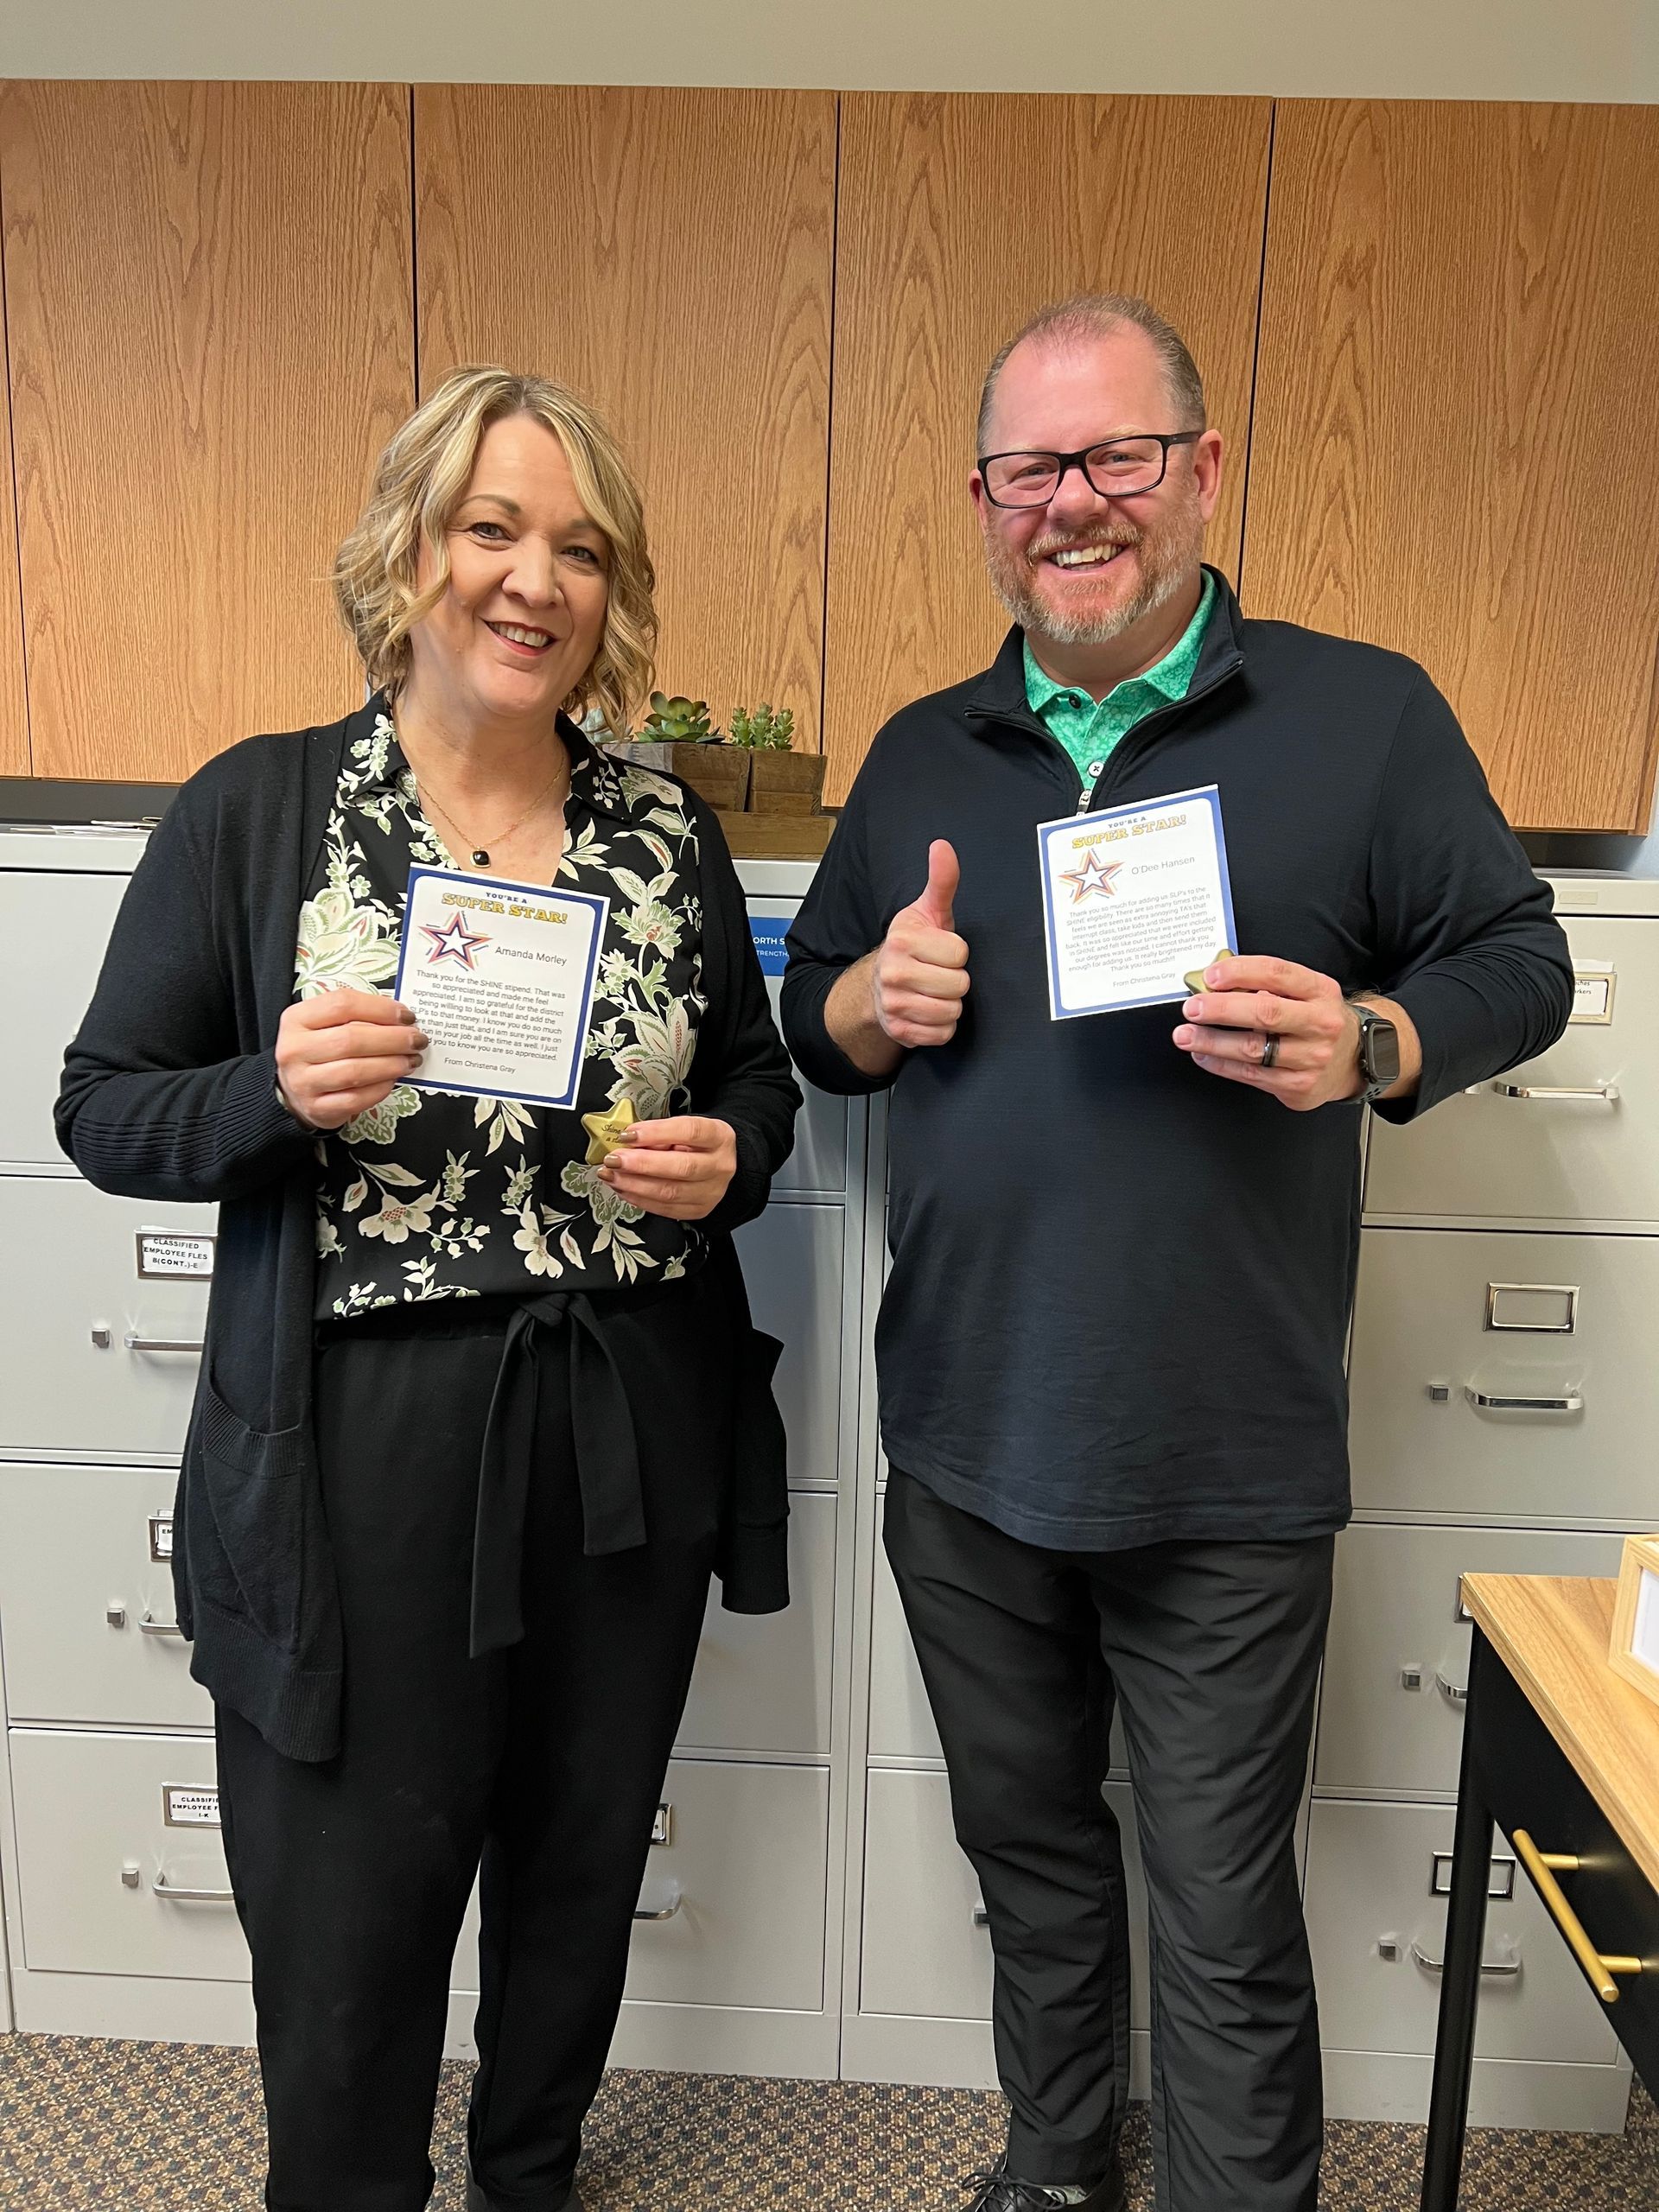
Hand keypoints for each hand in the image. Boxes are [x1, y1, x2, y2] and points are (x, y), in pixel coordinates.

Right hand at [275, 988, 425, 1130]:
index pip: (342, 1004)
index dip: (381, 1009)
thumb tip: (401, 1018)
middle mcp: (295, 1049)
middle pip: (351, 1039)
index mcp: (297, 1019)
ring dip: (391, 1064)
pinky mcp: (317, 1108)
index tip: (407, 1016)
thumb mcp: (326, 1024)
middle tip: (417, 1040)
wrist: (294, 1090)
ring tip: (411, 1060)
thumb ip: (357, 1015)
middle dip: (393, 1039)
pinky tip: (394, 1079)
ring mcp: (303, 1082)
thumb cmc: (319, 1051)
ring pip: (355, 1071)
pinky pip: (356, 1099)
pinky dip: (381, 1088)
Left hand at [597, 1115, 737, 1220]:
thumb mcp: (681, 1129)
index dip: (656, 1133)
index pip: (690, 1132)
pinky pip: (665, 1208)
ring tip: (611, 1176)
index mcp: (719, 1137)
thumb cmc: (694, 1142)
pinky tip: (624, 1189)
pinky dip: (640, 1199)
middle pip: (681, 1167)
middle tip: (613, 1160)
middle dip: (641, 1164)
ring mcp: (712, 1192)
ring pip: (671, 1192)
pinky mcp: (699, 1210)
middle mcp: (720, 1166)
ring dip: (634, 1185)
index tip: (628, 1135)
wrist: (716, 1163)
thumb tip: (628, 1143)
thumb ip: (659, 1134)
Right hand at [871, 840, 970, 1049]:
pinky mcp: (899, 1031)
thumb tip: (942, 847)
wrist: (880, 983)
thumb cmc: (912, 946)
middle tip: (938, 972)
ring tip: (933, 991)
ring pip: (952, 1011)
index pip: (960, 953)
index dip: (957, 952)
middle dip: (955, 979)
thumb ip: (941, 881)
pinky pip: (942, 1033)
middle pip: (958, 985)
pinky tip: (928, 1010)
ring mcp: (893, 1005)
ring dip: (949, 1003)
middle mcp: (892, 973)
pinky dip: (941, 1026)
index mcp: (902, 941)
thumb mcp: (928, 911)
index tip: (940, 950)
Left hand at [1172, 955, 1359, 1111]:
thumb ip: (1268, 985)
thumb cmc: (1317, 1020)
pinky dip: (1221, 1064)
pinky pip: (1251, 1075)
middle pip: (1265, 1013)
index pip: (1277, 973)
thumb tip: (1215, 983)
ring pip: (1253, 1049)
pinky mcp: (1299, 1086)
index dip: (1240, 972)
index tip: (1210, 975)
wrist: (1353, 1060)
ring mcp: (1311, 1057)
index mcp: (1320, 991)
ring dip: (1212, 1042)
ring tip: (1185, 1035)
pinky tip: (1203, 1055)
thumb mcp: (1306, 993)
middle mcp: (1320, 1023)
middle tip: (1192, 1008)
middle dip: (1221, 1009)